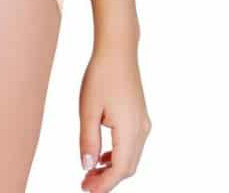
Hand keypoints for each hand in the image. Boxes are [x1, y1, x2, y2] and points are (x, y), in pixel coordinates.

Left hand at [78, 44, 151, 190]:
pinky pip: (132, 145)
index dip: (103, 184)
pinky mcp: (139, 116)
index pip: (119, 169)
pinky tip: (101, 155)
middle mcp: (141, 130)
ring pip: (131, 157)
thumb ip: (88, 140)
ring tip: (90, 172)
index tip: (85, 189)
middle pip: (128, 167)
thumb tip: (87, 167)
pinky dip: (117, 155)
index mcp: (130, 130)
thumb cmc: (101, 75)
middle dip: (107, 179)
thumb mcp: (88, 108)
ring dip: (112, 168)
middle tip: (85, 183)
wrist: (118, 49)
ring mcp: (143, 122)